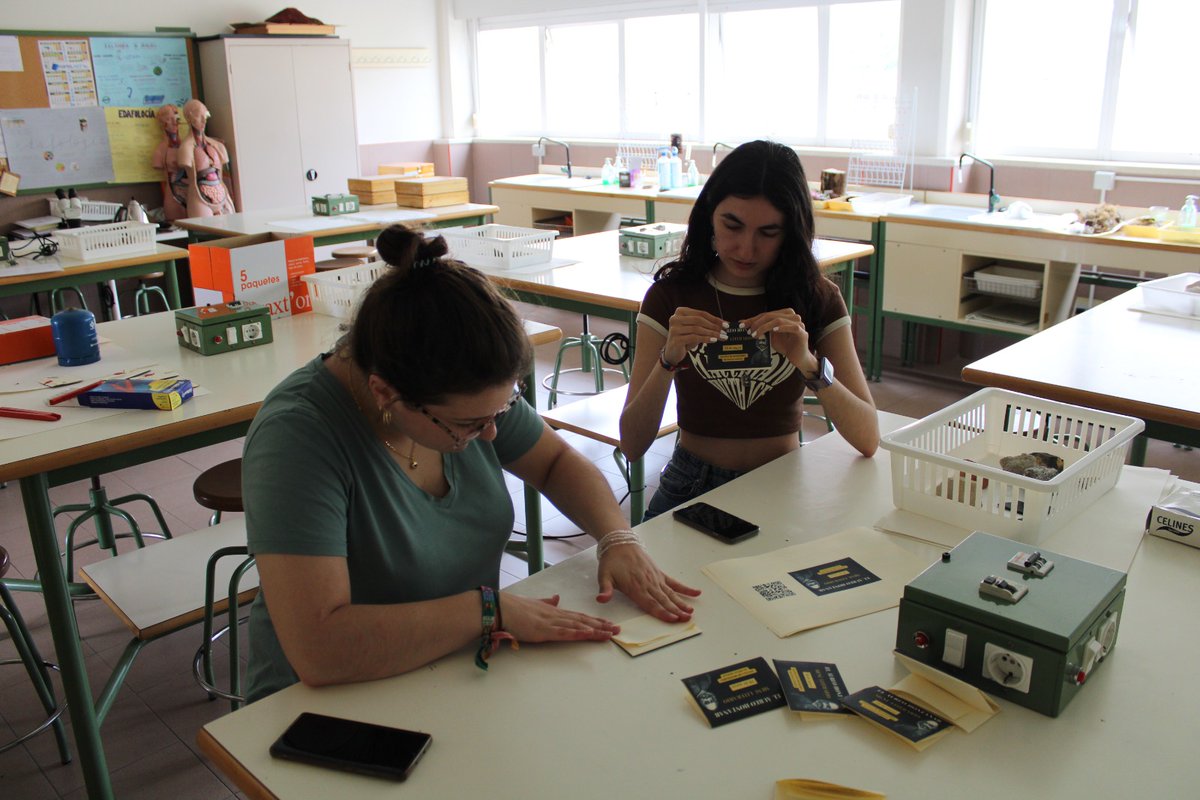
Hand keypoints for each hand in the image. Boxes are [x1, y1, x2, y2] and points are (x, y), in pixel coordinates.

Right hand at [498, 592, 619, 641]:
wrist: (501, 608)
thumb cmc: (513, 608)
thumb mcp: (533, 604)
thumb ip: (546, 602)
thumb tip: (556, 598)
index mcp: (554, 611)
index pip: (578, 616)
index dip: (594, 620)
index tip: (607, 623)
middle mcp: (556, 615)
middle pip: (583, 620)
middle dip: (601, 625)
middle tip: (617, 629)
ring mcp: (551, 623)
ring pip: (579, 626)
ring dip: (596, 630)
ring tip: (610, 633)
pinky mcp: (545, 631)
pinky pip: (566, 633)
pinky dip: (580, 633)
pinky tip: (591, 634)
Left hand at [596, 544, 700, 622]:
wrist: (620, 543)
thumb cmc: (612, 561)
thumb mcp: (604, 575)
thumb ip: (605, 589)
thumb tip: (601, 599)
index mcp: (635, 587)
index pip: (650, 603)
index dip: (661, 612)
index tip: (672, 619)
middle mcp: (648, 583)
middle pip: (663, 600)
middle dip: (675, 611)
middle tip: (686, 620)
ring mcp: (655, 578)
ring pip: (670, 593)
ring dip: (681, 603)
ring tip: (690, 612)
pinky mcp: (659, 573)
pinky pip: (674, 582)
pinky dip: (685, 588)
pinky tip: (695, 593)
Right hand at [662, 306, 726, 364]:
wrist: (672, 353)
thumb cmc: (685, 339)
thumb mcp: (694, 329)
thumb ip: (705, 324)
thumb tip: (723, 324)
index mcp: (680, 311)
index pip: (701, 313)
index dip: (714, 318)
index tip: (726, 324)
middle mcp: (675, 318)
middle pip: (699, 320)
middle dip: (714, 326)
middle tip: (725, 331)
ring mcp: (674, 329)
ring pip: (697, 329)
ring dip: (712, 333)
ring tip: (721, 337)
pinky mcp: (676, 339)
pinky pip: (694, 337)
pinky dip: (706, 339)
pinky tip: (713, 340)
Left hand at [741, 308, 819, 374]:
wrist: (798, 357)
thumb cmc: (785, 345)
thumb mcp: (770, 336)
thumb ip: (761, 329)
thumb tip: (743, 323)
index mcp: (785, 314)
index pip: (766, 314)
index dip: (754, 319)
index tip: (742, 325)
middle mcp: (793, 316)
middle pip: (771, 316)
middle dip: (757, 323)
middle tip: (749, 331)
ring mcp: (799, 323)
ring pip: (779, 320)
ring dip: (765, 327)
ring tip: (756, 334)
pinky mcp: (802, 332)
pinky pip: (792, 327)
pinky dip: (782, 328)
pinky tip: (774, 330)